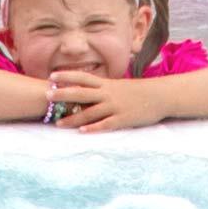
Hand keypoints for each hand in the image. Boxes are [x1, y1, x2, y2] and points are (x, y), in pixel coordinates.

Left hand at [48, 69, 168, 131]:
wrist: (161, 96)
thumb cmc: (139, 91)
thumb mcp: (119, 86)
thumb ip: (103, 88)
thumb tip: (87, 90)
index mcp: (107, 84)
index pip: (83, 78)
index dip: (67, 76)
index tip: (51, 77)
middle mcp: (108, 93)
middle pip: (82, 93)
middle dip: (63, 95)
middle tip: (46, 95)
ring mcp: (115, 106)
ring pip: (90, 112)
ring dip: (73, 118)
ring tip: (58, 124)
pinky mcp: (123, 119)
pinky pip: (105, 124)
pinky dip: (93, 128)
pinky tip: (82, 132)